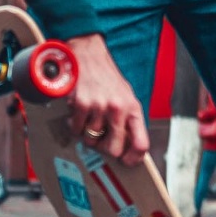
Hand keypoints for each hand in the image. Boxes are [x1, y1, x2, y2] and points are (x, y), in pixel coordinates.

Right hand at [64, 34, 149, 165]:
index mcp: (133, 108)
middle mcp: (118, 109)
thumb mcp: (124, 96)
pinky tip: (77, 113)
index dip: (133, 158)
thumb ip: (126, 119)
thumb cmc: (106, 78)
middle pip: (113, 149)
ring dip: (86, 133)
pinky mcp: (82, 105)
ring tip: (88, 117)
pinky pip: (76, 130)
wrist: (88, 54)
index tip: (126, 162)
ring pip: (90, 141)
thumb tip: (124, 147)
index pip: (140, 144)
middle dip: (104, 148)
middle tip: (99, 138)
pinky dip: (75, 126)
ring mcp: (99, 107)